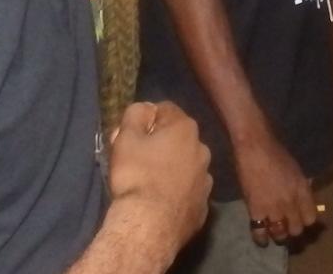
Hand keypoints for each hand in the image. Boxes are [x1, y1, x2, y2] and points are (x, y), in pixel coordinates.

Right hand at [109, 102, 211, 244]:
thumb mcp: (126, 138)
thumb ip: (135, 114)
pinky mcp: (204, 207)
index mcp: (185, 128)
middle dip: (160, 144)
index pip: (165, 110)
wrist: (149, 225)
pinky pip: (188, 192)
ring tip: (150, 184)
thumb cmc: (136, 176)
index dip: (145, 119)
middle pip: (178, 138)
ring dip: (171, 169)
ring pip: (186, 166)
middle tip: (137, 159)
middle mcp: (202, 150)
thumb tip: (145, 108)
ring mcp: (206, 180)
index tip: (131, 135)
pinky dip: (177, 193)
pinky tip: (161, 203)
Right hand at [235, 131, 317, 244]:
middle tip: (287, 227)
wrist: (255, 147)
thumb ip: (303, 186)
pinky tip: (262, 239)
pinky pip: (260, 232)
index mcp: (303, 190)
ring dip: (279, 235)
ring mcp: (273, 208)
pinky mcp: (255, 210)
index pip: (311, 218)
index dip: (306, 222)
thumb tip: (307, 197)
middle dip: (293, 230)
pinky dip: (261, 238)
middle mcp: (291, 202)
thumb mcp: (297, 169)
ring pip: (280, 234)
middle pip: (296, 229)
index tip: (300, 221)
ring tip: (276, 233)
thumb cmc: (276, 153)